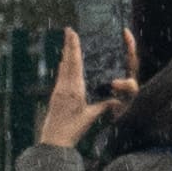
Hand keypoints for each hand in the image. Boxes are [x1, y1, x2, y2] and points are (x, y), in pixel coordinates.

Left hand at [35, 28, 97, 153]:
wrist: (53, 140)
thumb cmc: (72, 129)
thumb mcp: (90, 117)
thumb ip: (103, 106)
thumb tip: (118, 101)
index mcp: (74, 89)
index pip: (74, 63)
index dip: (74, 47)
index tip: (72, 33)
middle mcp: (64, 86)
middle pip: (67, 61)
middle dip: (69, 45)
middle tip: (68, 30)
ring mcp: (58, 90)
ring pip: (62, 67)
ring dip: (66, 54)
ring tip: (68, 43)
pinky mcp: (55, 95)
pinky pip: (60, 76)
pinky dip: (63, 67)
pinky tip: (63, 65)